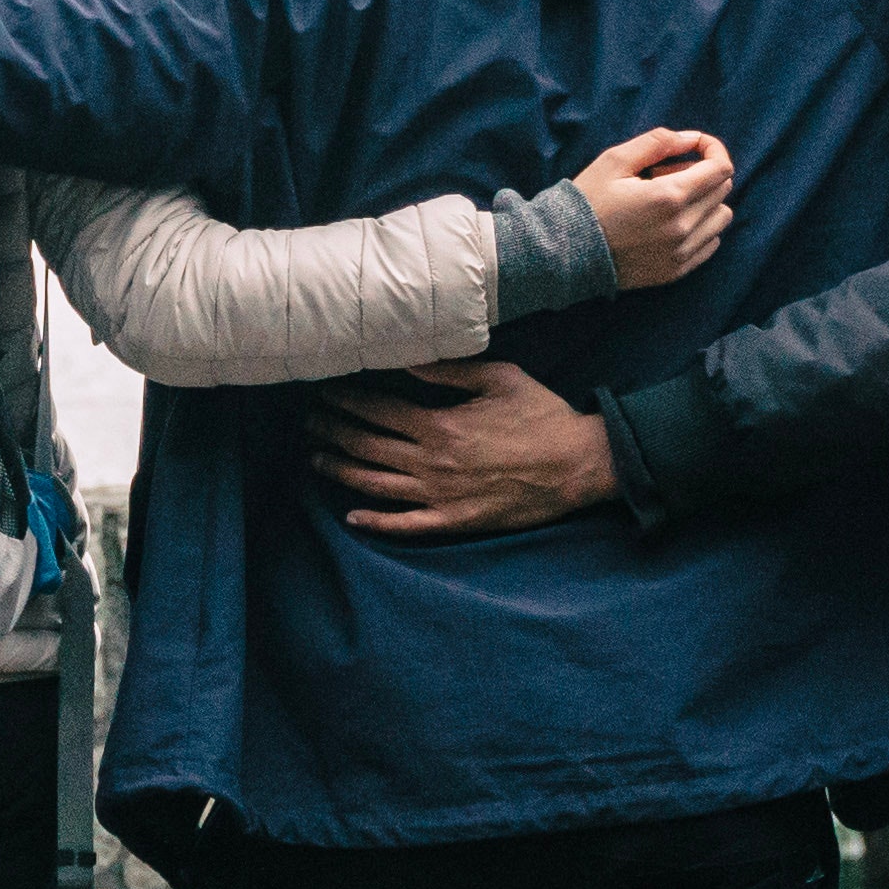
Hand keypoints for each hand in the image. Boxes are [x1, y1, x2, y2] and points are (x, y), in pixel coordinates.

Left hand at [310, 359, 621, 540]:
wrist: (579, 464)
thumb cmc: (542, 416)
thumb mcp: (499, 377)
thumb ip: (449, 371)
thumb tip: (407, 362)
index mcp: (440, 425)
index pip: (377, 410)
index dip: (345, 401)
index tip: (324, 391)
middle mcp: (433, 463)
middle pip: (366, 447)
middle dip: (332, 431)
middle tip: (309, 422)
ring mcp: (442, 496)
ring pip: (376, 486)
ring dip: (341, 471)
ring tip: (316, 458)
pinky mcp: (456, 522)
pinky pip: (406, 526)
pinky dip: (375, 523)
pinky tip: (352, 517)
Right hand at [574, 128, 732, 290]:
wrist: (565, 251)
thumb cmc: (588, 201)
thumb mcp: (615, 160)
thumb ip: (657, 142)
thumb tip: (692, 138)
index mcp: (670, 197)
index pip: (721, 168)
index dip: (714, 149)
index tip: (697, 146)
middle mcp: (683, 227)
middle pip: (722, 190)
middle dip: (703, 172)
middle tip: (668, 172)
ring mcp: (681, 252)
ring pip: (721, 217)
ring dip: (706, 201)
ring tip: (673, 200)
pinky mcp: (676, 271)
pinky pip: (711, 243)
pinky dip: (702, 228)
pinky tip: (674, 223)